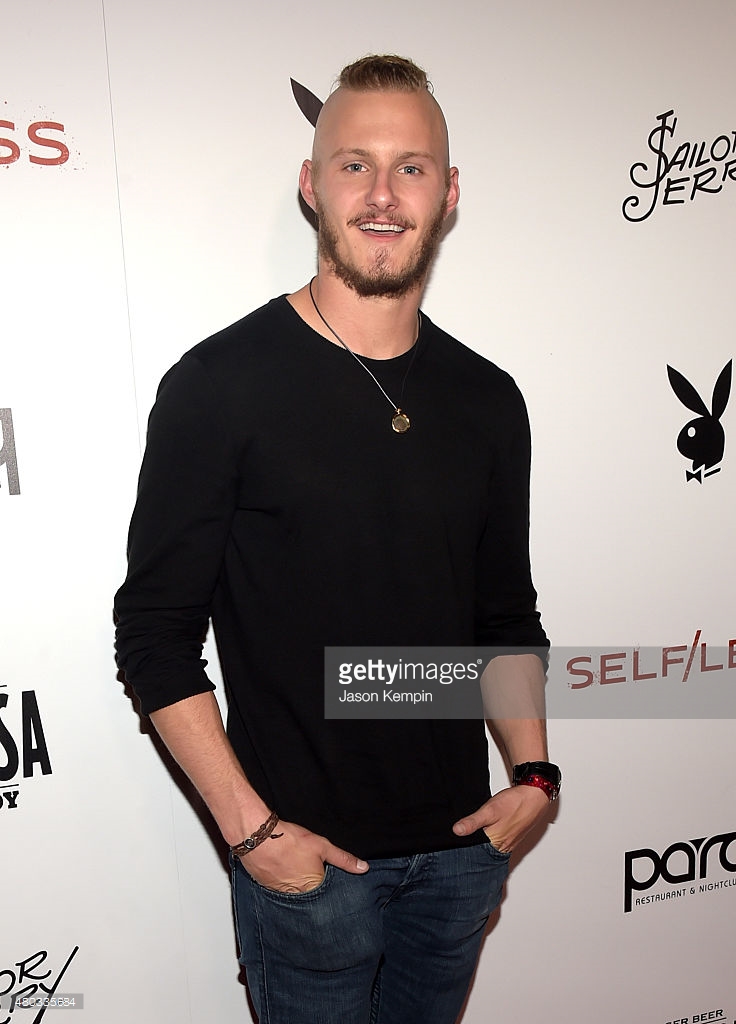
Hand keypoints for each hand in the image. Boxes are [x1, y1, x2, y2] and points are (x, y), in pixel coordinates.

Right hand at [238, 820, 368, 893]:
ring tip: (296, 872)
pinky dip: (283, 884)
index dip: (329, 892)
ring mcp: (280, 894)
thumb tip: (363, 868)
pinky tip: (283, 872)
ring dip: (297, 889)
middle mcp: (296, 897)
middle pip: (309, 899)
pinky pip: (279, 891)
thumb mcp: (322, 846)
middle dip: (313, 892)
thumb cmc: (289, 840)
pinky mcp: (266, 888)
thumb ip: (343, 859)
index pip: (326, 898)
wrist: (257, 837)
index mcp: (312, 889)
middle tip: (310, 876)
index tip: (330, 886)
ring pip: (294, 896)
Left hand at [452, 785, 549, 853]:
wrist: (535, 796)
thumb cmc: (515, 803)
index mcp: (495, 843)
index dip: (463, 850)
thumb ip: (473, 822)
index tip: (454, 846)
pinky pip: (498, 844)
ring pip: (491, 849)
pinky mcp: (513, 837)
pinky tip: (487, 832)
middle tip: (460, 841)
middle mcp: (503, 847)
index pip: (474, 854)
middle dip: (472, 849)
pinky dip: (491, 840)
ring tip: (470, 838)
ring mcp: (509, 843)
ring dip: (481, 845)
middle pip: (483, 853)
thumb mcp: (489, 810)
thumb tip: (457, 831)